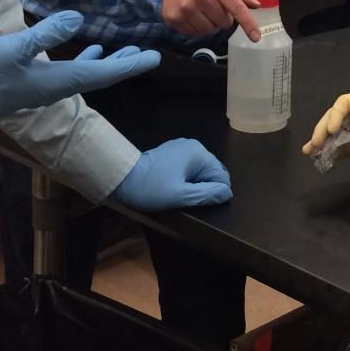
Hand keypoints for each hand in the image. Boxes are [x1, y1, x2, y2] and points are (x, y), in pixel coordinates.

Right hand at [0, 11, 158, 123]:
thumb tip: (77, 19)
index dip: (129, 65)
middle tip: (148, 56)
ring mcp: (43, 88)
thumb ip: (45, 34)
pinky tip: (87, 49)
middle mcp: (55, 89)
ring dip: (107, 63)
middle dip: (124, 66)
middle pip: (99, 77)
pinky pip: (69, 73)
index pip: (102, 73)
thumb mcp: (12, 47)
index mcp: (57, 82)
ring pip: (85, 75)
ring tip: (126, 52)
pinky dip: (84, 61)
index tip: (154, 59)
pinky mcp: (32, 83)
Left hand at [109, 138, 231, 209]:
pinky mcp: (171, 152)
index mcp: (198, 153)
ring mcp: (181, 147)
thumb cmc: (152, 188)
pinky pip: (188, 167)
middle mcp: (193, 146)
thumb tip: (227, 193)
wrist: (122, 177)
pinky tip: (174, 187)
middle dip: (205, 187)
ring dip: (195, 184)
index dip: (215, 192)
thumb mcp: (181, 196)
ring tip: (180, 195)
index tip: (200, 204)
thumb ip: (207, 194)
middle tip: (189, 201)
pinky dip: (186, 179)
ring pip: (200, 170)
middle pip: (211, 171)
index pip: (221, 175)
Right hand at [161, 0, 260, 41]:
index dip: (248, 24)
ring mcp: (186, 9)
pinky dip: (197, 27)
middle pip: (224, 23)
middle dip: (224, 18)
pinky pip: (195, 33)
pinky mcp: (175, 18)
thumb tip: (255, 5)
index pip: (237, 7)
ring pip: (210, 30)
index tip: (256, 37)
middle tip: (215, 6)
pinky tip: (193, 15)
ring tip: (204, 10)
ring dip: (211, 24)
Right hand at [302, 90, 349, 166]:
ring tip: (311, 153)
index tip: (332, 131)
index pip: (345, 103)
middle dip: (325, 130)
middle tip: (314, 145)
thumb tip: (344, 144)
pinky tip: (324, 159)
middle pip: (338, 118)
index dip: (334, 115)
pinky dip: (336, 153)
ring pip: (340, 134)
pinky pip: (347, 148)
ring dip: (326, 142)